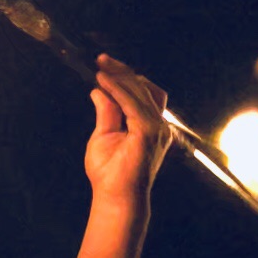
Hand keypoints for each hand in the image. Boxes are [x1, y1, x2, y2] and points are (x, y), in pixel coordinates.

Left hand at [85, 54, 174, 207]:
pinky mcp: (148, 132)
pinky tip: (102, 82)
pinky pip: (132, 104)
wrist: (116, 198)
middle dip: (122, 71)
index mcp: (151, 125)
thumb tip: (99, 90)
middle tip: (101, 60)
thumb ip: (106, 113)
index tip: (104, 64)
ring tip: (100, 69)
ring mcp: (157, 129)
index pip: (143, 93)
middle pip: (144, 88)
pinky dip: (117, 90)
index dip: (126, 76)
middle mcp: (159, 125)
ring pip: (139, 92)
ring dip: (119, 77)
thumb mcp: (104, 135)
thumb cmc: (110, 173)